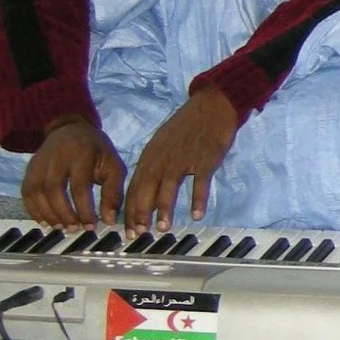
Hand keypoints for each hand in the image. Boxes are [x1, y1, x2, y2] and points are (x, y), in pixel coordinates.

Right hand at [22, 116, 123, 226]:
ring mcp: (40, 161)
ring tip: (61, 227)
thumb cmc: (97, 151)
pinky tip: (45, 221)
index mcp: (81, 154)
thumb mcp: (114, 166)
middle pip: (54, 189)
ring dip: (47, 213)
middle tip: (74, 229)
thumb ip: (113, 193)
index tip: (91, 226)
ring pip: (36, 190)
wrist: (72, 129)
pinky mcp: (30, 167)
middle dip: (63, 213)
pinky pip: (26, 190)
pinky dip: (33, 208)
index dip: (84, 209)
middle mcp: (57, 156)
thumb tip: (109, 221)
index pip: (79, 186)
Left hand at [122, 87, 240, 232]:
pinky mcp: (204, 159)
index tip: (129, 228)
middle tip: (139, 234)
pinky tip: (196, 214)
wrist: (211, 105)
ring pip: (168, 187)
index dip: (130, 209)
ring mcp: (183, 159)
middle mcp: (162, 159)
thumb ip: (153, 165)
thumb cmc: (186, 126)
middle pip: (147, 189)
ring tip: (162, 228)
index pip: (135, 187)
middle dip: (141, 213)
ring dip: (164, 209)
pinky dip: (197, 199)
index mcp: (150, 156)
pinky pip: (199, 183)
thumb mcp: (162, 143)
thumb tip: (146, 190)